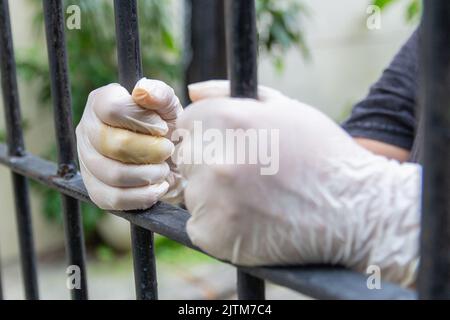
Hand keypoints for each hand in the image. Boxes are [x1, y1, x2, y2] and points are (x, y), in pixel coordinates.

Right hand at [76, 78, 184, 209]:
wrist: (172, 162)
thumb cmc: (167, 129)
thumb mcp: (169, 107)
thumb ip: (159, 94)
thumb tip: (142, 90)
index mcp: (100, 103)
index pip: (111, 109)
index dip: (142, 120)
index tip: (163, 127)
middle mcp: (87, 130)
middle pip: (114, 144)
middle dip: (150, 150)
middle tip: (168, 150)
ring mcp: (87, 162)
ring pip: (113, 173)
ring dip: (148, 174)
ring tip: (163, 169)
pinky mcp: (95, 190)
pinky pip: (114, 199)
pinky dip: (143, 196)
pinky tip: (159, 187)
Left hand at [177, 80, 420, 285]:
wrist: (355, 210)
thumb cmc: (320, 154)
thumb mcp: (284, 109)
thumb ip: (230, 95)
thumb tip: (192, 90)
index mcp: (229, 120)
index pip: (187, 125)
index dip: (208, 137)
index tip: (231, 148)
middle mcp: (216, 159)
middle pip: (187, 159)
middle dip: (209, 164)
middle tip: (246, 176)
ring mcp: (214, 201)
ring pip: (192, 194)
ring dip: (214, 197)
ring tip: (255, 199)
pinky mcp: (215, 237)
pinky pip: (200, 226)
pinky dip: (219, 226)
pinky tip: (252, 222)